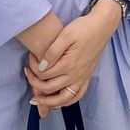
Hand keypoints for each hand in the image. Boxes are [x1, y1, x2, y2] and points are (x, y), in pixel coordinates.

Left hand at [24, 0, 121, 114]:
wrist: (102, 27)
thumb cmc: (83, 28)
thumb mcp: (65, 35)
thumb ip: (52, 52)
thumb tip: (41, 67)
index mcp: (68, 65)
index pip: (43, 75)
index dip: (33, 69)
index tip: (31, 58)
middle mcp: (76, 75)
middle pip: (49, 89)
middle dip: (34, 83)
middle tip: (28, 74)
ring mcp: (82, 78)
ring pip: (64, 99)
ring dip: (49, 102)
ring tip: (37, 99)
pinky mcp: (87, 78)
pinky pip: (77, 96)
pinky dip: (66, 102)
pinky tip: (58, 101)